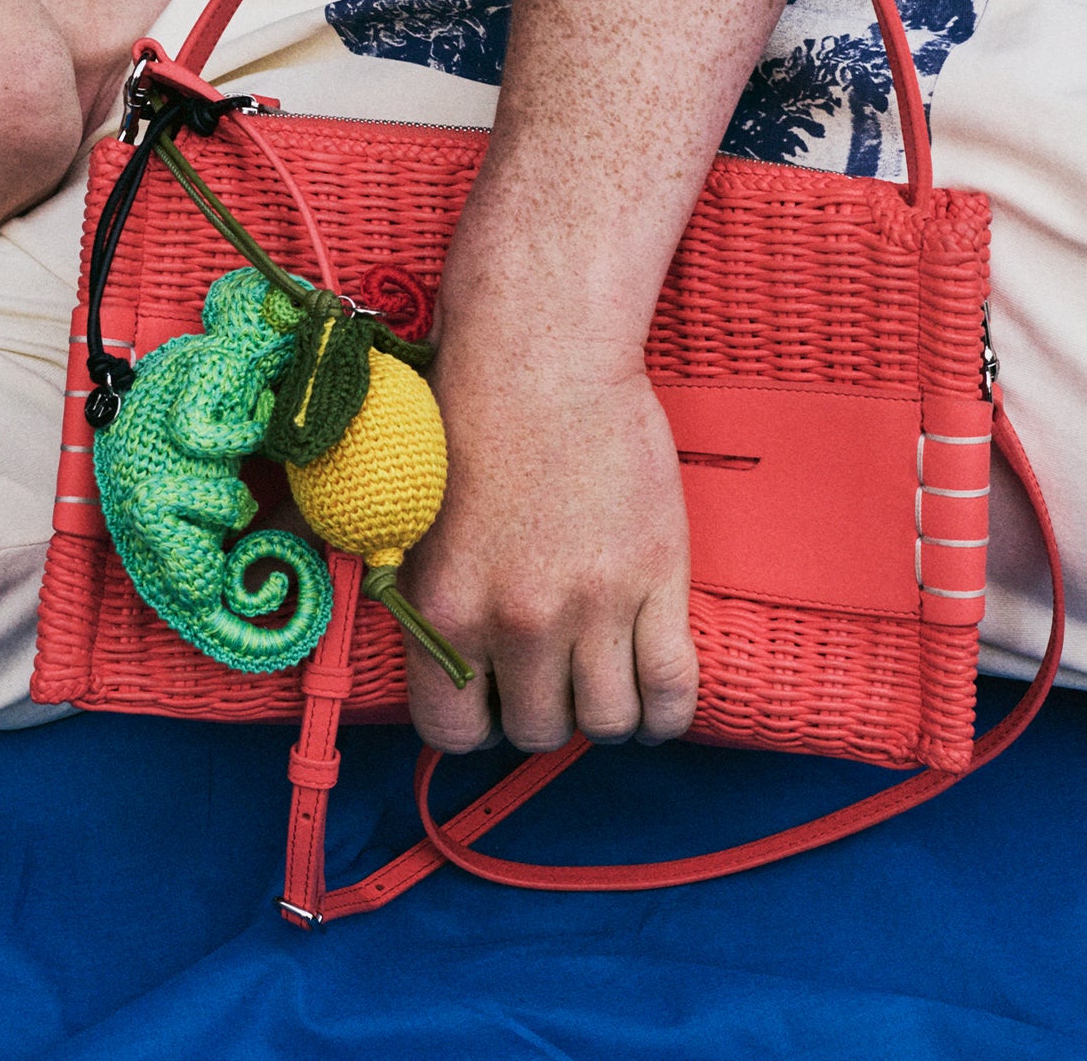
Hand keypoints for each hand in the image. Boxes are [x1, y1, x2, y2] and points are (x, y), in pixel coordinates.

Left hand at [401, 323, 698, 752]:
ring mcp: (594, 605)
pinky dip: (667, 711)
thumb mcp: (413, 522)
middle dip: (543, 712)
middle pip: (538, 731)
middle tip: (551, 674)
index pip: (452, 732)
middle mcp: (517, 621)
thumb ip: (415, 603)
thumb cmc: (471, 424)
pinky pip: (673, 689)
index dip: (475, 722)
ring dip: (605, 712)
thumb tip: (425, 661)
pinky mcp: (658, 580)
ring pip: (608, 722)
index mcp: (445, 609)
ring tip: (603, 678)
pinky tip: (655, 694)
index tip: (492, 698)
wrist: (545, 355)